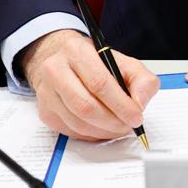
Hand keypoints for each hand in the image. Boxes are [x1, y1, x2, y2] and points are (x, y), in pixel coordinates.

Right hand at [21, 29, 158, 140]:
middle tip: (128, 126)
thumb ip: (142, 80)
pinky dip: (92, 135)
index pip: (99, 83)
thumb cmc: (97, 63)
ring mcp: (47, 93)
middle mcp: (56, 70)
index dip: (121, 104)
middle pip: (86, 106)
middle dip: (113, 122)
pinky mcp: (45, 112)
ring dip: (103, 131)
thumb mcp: (126, 63)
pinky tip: (103, 128)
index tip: (136, 117)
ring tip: (119, 128)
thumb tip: (140, 104)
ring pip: (77, 122)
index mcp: (77, 52)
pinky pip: (71, 131)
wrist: (64, 62)